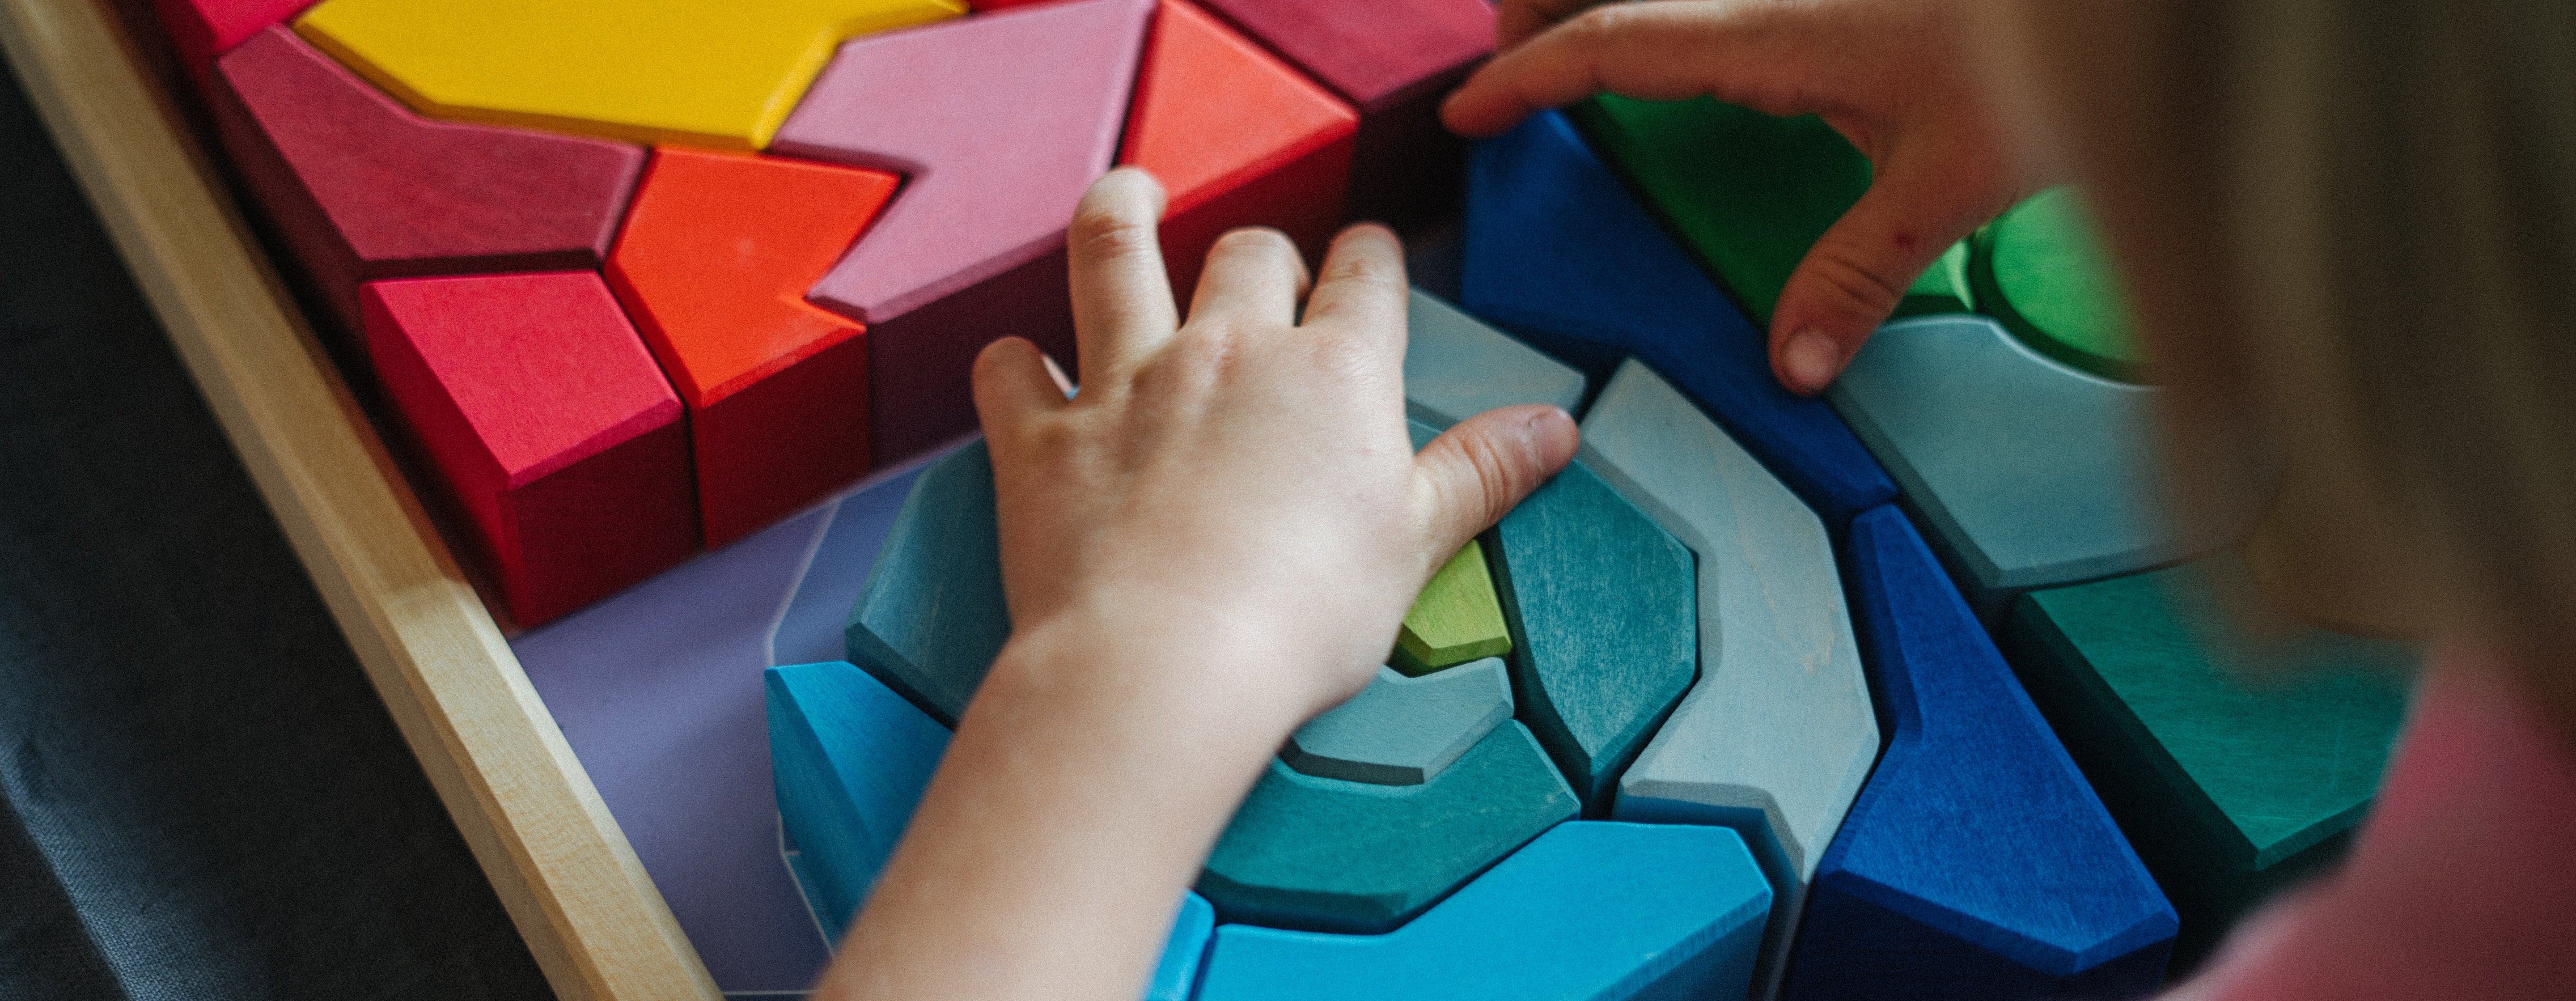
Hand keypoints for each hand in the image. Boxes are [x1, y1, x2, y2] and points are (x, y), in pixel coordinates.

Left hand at [815, 171, 1578, 1000]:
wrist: (1167, 665)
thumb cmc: (1302, 616)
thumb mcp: (1417, 543)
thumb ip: (1480, 473)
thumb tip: (1555, 427)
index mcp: (1332, 375)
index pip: (1365, 278)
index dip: (1370, 258)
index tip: (1369, 256)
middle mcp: (1227, 353)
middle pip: (1248, 255)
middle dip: (1263, 251)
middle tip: (1265, 265)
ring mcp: (1127, 385)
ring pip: (1114, 258)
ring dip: (1121, 216)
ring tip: (1129, 196)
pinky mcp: (1043, 439)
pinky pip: (1010, 374)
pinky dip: (1010, 366)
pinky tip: (1016, 367)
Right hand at [1445, 0, 2036, 393]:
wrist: (2108, 0)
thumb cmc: (2047, 57)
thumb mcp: (1956, 178)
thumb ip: (1864, 270)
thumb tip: (1794, 365)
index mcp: (1776, 32)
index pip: (1613, 41)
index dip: (1527, 75)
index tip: (1470, 110)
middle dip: (1541, 18)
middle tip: (1508, 79)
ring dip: (1602, 13)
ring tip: (1567, 63)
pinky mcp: (1818, 2)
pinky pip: (1709, 6)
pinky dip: (1667, 26)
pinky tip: (1677, 67)